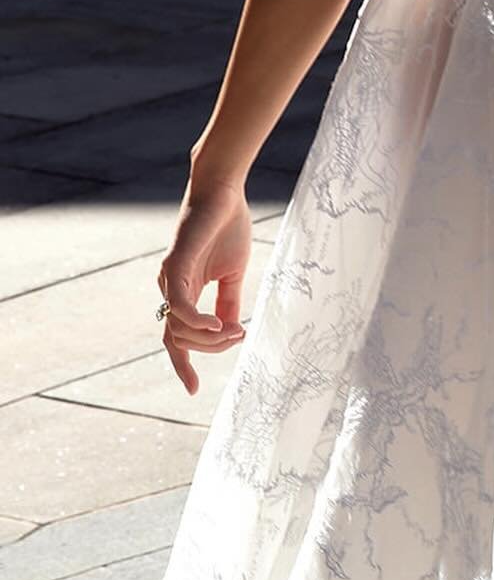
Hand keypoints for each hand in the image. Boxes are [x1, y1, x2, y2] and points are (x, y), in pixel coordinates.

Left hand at [156, 183, 251, 393]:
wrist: (223, 189)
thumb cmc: (228, 225)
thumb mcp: (233, 273)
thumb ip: (228, 302)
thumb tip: (229, 333)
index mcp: (183, 291)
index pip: (176, 338)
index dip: (182, 364)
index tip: (192, 390)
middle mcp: (170, 288)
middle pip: (178, 340)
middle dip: (209, 350)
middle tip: (238, 337)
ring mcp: (169, 278)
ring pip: (177, 329)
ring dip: (208, 338)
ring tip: (235, 330)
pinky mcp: (175, 266)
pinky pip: (179, 307)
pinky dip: (197, 322)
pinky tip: (219, 325)